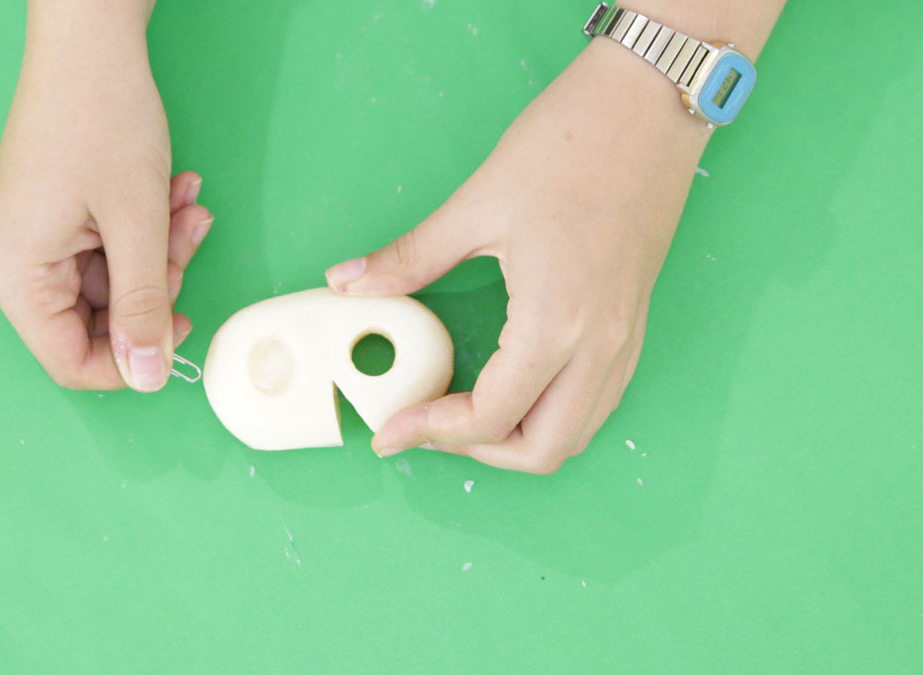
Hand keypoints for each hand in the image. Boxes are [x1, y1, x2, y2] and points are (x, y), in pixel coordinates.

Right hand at [0, 2, 211, 390]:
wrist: (90, 43)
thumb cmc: (102, 119)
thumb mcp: (138, 225)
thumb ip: (145, 306)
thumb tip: (148, 376)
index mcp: (13, 274)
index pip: (69, 360)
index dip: (129, 361)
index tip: (176, 335)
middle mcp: (8, 262)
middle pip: (92, 320)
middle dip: (153, 287)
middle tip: (186, 245)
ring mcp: (28, 238)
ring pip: (108, 282)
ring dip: (158, 252)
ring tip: (185, 208)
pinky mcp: (48, 218)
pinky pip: (103, 250)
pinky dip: (143, 230)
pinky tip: (172, 195)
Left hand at [325, 40, 711, 472]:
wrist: (650, 101)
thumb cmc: (573, 143)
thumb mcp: (477, 205)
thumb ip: (410, 258)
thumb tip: (349, 282)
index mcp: (557, 322)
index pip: (489, 418)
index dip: (430, 434)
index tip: (391, 431)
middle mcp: (600, 343)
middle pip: (542, 451)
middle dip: (477, 454)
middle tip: (426, 428)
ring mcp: (626, 336)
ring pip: (577, 432)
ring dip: (519, 440)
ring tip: (464, 413)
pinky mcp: (634, 320)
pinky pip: (598, 398)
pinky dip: (553, 413)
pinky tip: (513, 384)